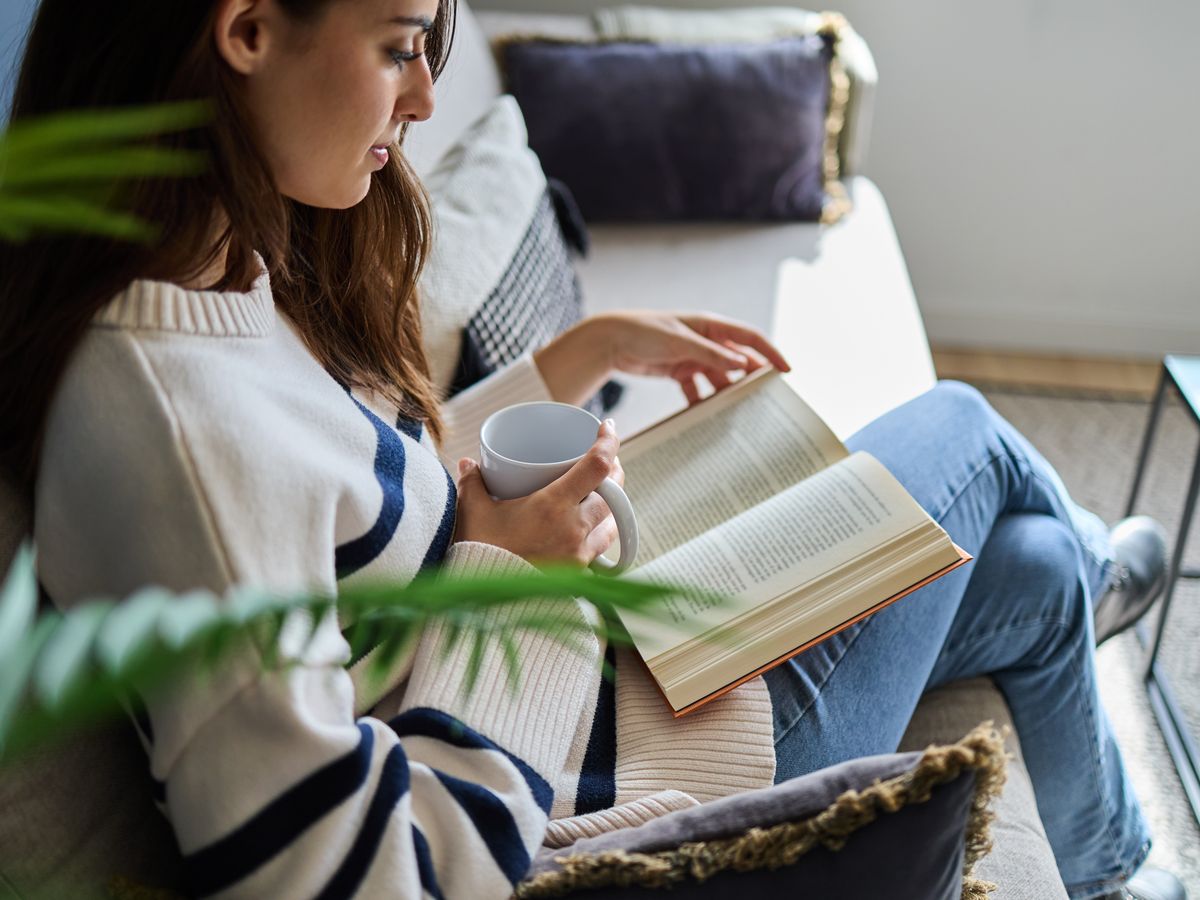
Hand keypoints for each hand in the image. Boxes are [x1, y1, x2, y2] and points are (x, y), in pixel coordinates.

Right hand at [452, 419, 626, 567]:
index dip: (609, 441)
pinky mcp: (577, 572)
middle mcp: (575, 528)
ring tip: (602, 494)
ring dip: (612, 504)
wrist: (483, 600)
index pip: (597, 466)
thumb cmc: (478, 551)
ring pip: (613, 521)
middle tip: (605, 461)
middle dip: (615, 472)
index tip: (608, 427)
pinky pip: (601, 548)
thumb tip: (469, 462)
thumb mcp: (473, 510)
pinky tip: (591, 529)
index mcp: (554, 505)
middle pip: (614, 492)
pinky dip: (601, 533)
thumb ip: (473, 482)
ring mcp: (580, 553)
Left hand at [594, 311, 791, 405]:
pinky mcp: (680, 371)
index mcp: (711, 326)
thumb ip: (710, 354)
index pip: (750, 338)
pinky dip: (702, 402)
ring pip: (720, 378)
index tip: (787, 371)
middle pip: (738, 361)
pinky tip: (705, 417)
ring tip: (738, 414)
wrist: (610, 340)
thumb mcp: (679, 342)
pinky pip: (698, 390)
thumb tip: (743, 364)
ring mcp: (694, 357)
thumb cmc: (644, 331)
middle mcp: (706, 340)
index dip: (770, 353)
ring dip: (727, 394)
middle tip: (766, 400)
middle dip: (752, 379)